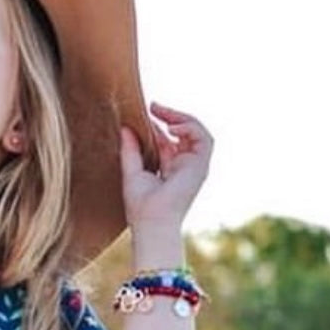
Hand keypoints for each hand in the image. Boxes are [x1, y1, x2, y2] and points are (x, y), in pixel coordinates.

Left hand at [121, 102, 212, 234]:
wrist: (151, 222)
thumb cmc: (140, 206)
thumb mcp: (131, 171)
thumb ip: (129, 150)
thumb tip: (125, 127)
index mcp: (169, 168)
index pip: (167, 139)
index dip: (158, 124)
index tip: (145, 113)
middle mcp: (184, 165)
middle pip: (183, 132)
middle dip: (171, 116)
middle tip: (153, 106)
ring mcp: (194, 166)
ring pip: (197, 132)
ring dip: (182, 118)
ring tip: (162, 112)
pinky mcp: (201, 166)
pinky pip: (203, 138)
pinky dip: (190, 128)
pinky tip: (171, 127)